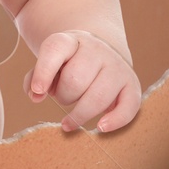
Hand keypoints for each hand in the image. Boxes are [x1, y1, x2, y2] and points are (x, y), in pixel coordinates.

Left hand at [23, 30, 141, 133]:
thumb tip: (35, 95)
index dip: (44, 71)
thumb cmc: (67, 64)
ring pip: (98, 97)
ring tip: (70, 120)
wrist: (100, 53)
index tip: (37, 92)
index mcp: (71, 41)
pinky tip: (101, 127)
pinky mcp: (132, 84)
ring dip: (80, 114)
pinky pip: (129, 106)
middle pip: (75, 79)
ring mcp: (117, 66)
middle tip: (62, 97)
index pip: (55, 49)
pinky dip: (115, 121)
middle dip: (63, 96)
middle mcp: (97, 50)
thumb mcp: (49, 64)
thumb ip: (35, 77)